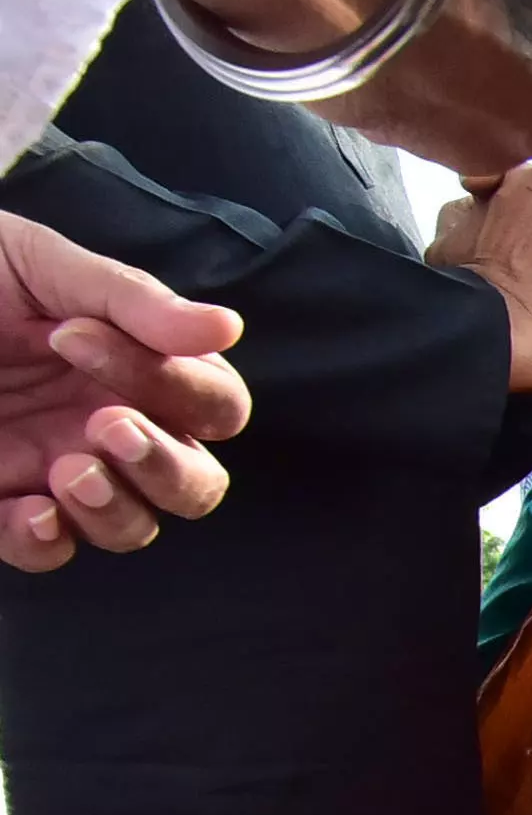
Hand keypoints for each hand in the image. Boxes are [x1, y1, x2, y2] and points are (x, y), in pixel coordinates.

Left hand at [0, 216, 249, 570]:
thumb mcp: (39, 265)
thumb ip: (131, 300)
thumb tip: (227, 327)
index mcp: (139, 370)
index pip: (213, 405)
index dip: (177, 386)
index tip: (78, 338)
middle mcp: (112, 428)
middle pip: (195, 484)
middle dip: (167, 467)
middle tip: (107, 429)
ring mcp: (58, 471)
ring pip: (133, 527)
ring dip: (117, 509)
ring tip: (70, 470)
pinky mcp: (0, 501)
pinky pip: (46, 549)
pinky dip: (47, 540)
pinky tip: (30, 510)